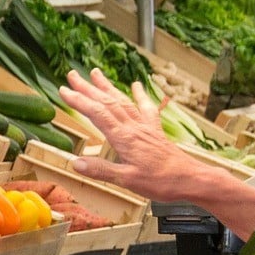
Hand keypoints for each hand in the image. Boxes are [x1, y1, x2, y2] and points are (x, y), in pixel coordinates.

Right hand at [59, 69, 198, 201]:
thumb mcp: (127, 181)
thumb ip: (101, 170)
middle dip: (88, 88)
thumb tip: (76, 163)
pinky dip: (139, 95)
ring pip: (123, 101)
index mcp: (124, 138)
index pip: (97, 113)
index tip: (64, 90)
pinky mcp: (155, 131)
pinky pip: (146, 108)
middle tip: (72, 75)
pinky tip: (136, 86)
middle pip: (107, 102)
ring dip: (108, 87)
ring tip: (95, 73)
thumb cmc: (161, 181)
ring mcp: (145, 127)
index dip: (79, 101)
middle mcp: (134, 127)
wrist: (190, 178)